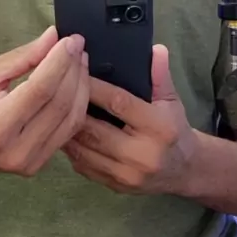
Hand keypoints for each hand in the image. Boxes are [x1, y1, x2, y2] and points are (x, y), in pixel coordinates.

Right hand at [0, 27, 88, 176]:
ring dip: (80, 86)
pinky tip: (76, 84)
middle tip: (77, 45)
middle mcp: (16, 149)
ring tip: (78, 60)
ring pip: (71, 118)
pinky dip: (76, 105)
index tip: (71, 39)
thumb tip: (54, 37)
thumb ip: (23, 57)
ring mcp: (29, 162)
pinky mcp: (38, 164)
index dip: (60, 61)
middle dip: (73, 70)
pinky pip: (68, 132)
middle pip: (60, 103)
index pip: (40, 89)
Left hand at [63, 45, 196, 195]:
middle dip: (72, 108)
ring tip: (52, 111)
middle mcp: (143, 155)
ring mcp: (127, 175)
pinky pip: (83, 166)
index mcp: (160, 128)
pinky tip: (60, 133)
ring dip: (64, 130)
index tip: (75, 69)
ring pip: (84, 150)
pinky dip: (70, 149)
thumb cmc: (174, 129)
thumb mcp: (171, 100)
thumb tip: (155, 49)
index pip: (119, 103)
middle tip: (54, 89)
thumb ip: (160, 75)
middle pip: (95, 129)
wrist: (184, 170)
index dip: (93, 86)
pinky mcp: (115, 186)